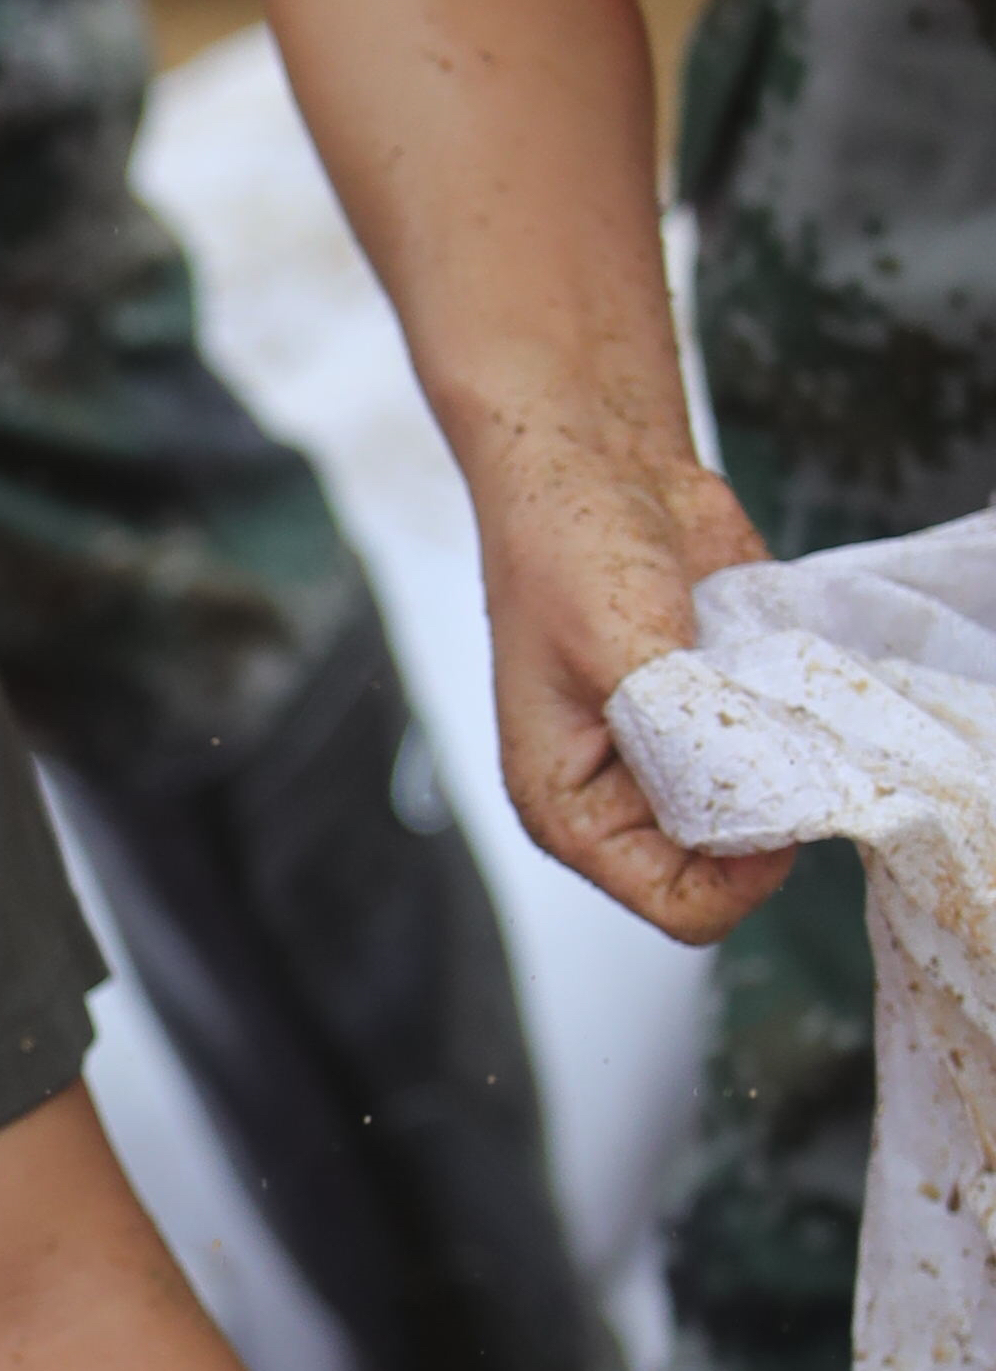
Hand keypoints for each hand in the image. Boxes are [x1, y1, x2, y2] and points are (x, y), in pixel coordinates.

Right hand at [476, 434, 790, 943]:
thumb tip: (768, 798)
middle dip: (770, 804)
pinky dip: (804, 716)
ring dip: (790, 753)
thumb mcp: (619, 644)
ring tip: (756, 676)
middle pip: (734, 868)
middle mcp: (629, 800)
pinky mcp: (728, 718)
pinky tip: (768, 660)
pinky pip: (795, 751)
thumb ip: (683, 730)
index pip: (683, 905)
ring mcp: (682, 761)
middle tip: (767, 717)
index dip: (745, 868)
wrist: (597, 464)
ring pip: (774, 811)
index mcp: (572, 810)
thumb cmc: (565, 548)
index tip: (776, 791)